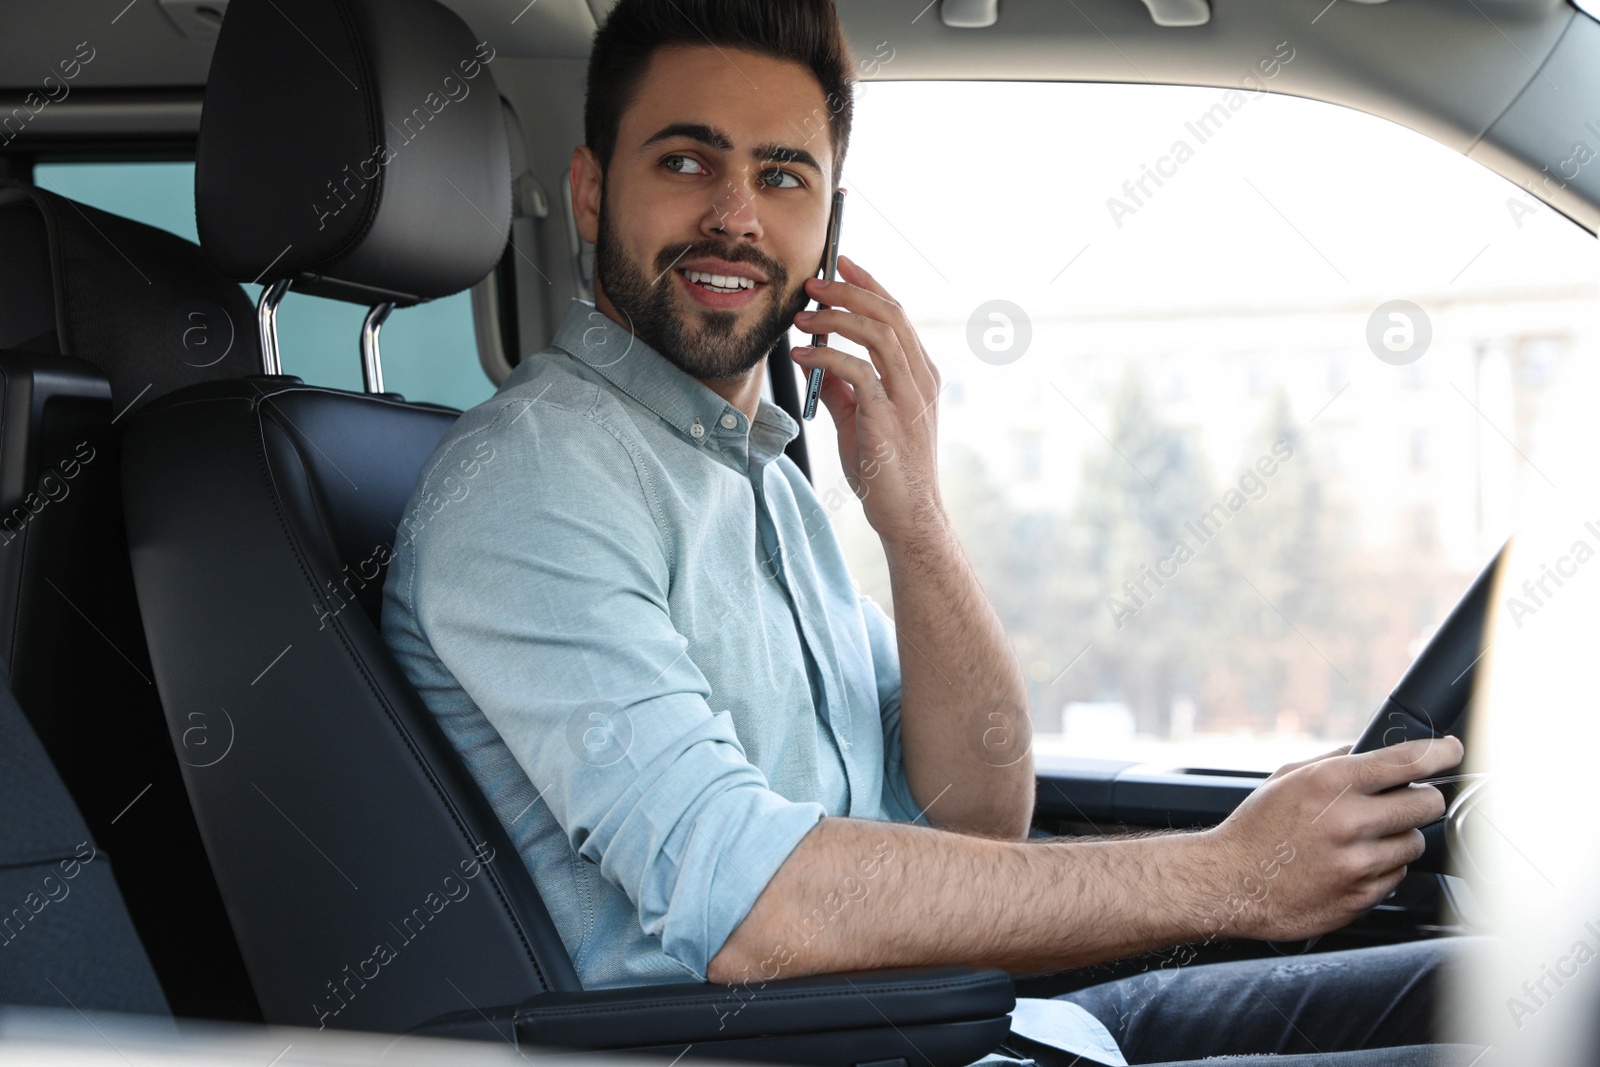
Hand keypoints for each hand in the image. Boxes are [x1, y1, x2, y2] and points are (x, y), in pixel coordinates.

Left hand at [791, 255, 943, 548]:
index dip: (869, 285)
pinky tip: (801, 355)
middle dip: (848, 292)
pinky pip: (857, 372)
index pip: (897, 315)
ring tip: (802, 315)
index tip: (842, 264)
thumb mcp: (859, 419)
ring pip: (877, 334)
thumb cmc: (886, 469)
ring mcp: (909, 397)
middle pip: (889, 314)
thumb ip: (840, 387)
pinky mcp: (889, 417)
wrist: (906, 515)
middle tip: (812, 284)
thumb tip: (813, 359)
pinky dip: (826, 356)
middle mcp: (920, 378)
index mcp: (919, 374)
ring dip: (835, 318)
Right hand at [1197, 735, 1462, 941]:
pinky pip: (1397, 875)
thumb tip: (1373, 751)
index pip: (1408, 762)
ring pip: (1414, 842)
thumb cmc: (1255, 830)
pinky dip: (1382, 868)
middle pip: (1427, 804)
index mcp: (1330, 783)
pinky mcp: (1361, 896)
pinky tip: (1350, 864)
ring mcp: (1357, 863)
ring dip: (1398, 838)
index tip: (1453, 750)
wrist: (1230, 883)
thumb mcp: (1286, 779)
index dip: (1441, 752)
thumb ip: (1334, 762)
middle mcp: (1348, 821)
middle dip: (1420, 800)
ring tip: (1360, 839)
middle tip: (1402, 802)